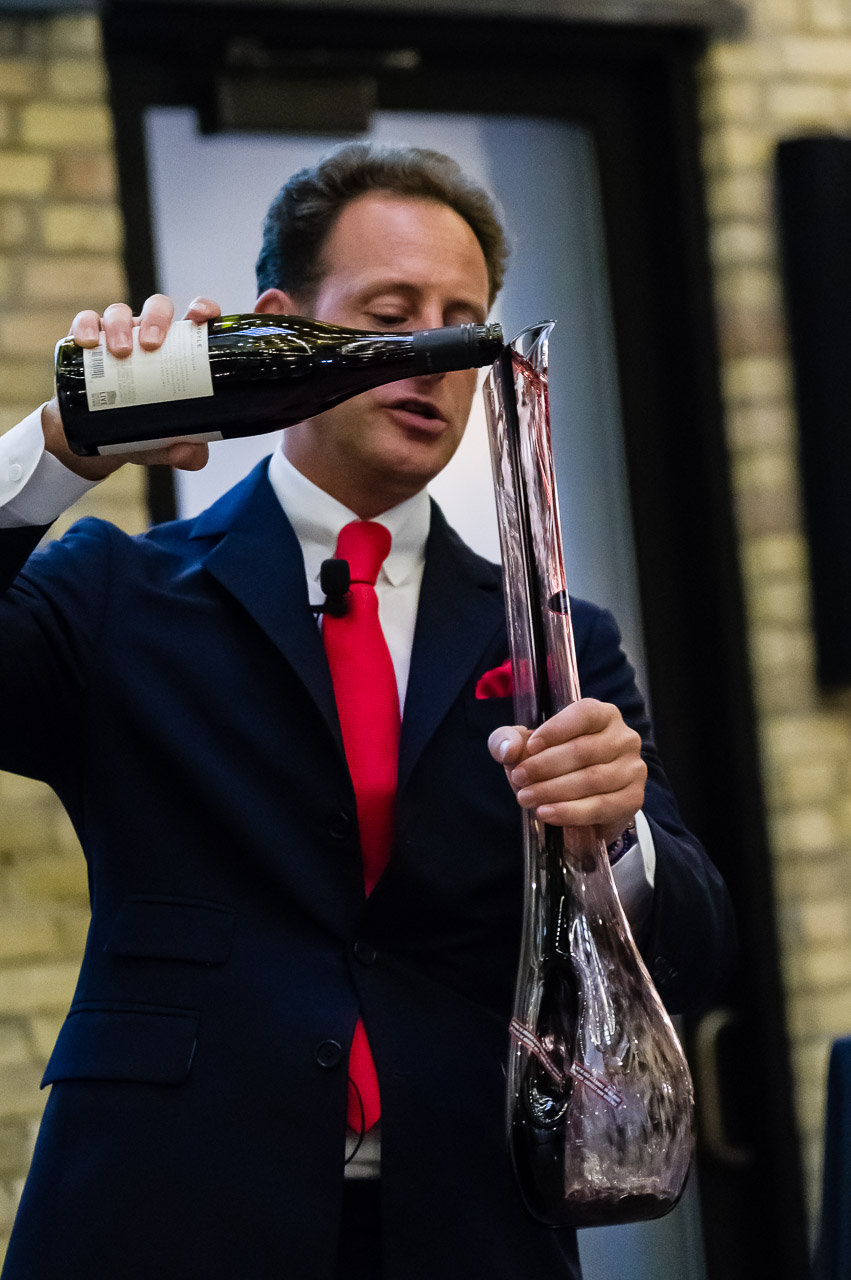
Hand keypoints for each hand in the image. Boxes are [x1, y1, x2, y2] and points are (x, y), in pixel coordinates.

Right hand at [42, 294, 221, 480]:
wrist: (99, 441)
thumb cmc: (143, 431)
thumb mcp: (168, 444)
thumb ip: (188, 452)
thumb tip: (189, 455)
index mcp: (178, 350)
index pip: (196, 318)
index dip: (202, 308)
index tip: (200, 316)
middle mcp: (149, 336)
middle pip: (157, 308)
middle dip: (156, 319)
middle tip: (152, 346)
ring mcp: (117, 335)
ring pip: (120, 313)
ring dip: (120, 324)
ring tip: (121, 352)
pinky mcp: (87, 343)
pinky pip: (85, 322)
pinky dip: (85, 326)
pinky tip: (88, 342)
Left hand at [488, 698, 646, 847]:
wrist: (582, 802)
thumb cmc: (554, 763)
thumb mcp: (524, 746)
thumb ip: (508, 740)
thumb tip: (509, 750)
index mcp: (602, 715)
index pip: (583, 714)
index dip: (555, 730)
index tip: (528, 747)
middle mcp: (624, 738)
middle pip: (583, 750)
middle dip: (544, 766)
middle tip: (518, 778)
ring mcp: (633, 769)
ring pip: (591, 779)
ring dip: (553, 790)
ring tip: (526, 798)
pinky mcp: (633, 798)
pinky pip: (601, 806)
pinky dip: (570, 812)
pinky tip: (547, 813)